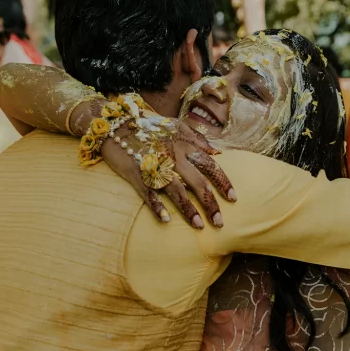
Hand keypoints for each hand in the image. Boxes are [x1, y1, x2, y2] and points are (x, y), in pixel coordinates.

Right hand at [100, 117, 234, 228]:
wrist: (116, 124)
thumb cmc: (149, 126)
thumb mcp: (176, 125)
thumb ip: (197, 138)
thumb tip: (218, 151)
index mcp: (185, 145)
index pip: (210, 166)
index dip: (223, 183)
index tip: (233, 198)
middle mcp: (174, 157)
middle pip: (198, 183)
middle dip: (210, 204)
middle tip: (220, 222)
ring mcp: (155, 166)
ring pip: (177, 191)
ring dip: (189, 210)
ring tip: (199, 226)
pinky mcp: (137, 174)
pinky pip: (149, 193)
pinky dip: (157, 206)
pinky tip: (166, 220)